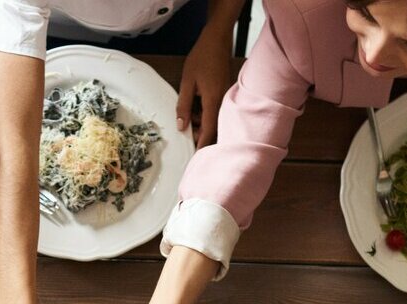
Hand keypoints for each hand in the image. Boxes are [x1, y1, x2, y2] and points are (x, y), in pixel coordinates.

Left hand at [176, 28, 233, 146]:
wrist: (217, 40)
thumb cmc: (201, 58)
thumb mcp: (187, 82)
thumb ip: (183, 106)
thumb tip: (181, 126)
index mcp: (213, 101)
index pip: (208, 131)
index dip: (201, 145)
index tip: (195, 159)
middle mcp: (223, 102)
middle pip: (213, 128)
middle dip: (200, 133)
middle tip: (186, 131)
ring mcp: (225, 98)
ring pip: (214, 120)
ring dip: (202, 122)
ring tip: (189, 113)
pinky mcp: (224, 94)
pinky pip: (216, 111)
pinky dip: (205, 113)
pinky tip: (195, 106)